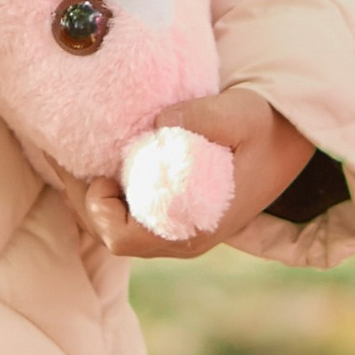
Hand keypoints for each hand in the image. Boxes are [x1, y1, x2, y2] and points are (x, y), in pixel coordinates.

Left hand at [76, 91, 312, 260]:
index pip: (123, 239)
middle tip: (65, 151)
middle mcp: (179, 237)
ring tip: (72, 150)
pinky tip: (97, 152)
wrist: (289, 137)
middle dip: (81, 195)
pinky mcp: (171, 209)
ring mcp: (174, 226)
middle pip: (107, 232)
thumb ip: (205, 118)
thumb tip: (159, 122)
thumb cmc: (265, 128)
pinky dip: (105, 184)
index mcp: (193, 229)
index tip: (99, 171)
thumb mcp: (243, 115)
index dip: (98, 209)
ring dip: (88, 190)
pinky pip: (125, 207)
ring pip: (112, 221)